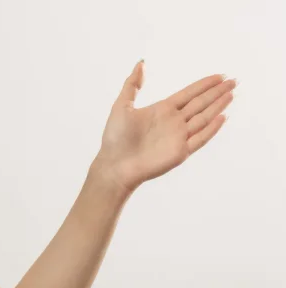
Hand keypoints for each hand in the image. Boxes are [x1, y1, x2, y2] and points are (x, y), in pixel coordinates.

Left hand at [93, 60, 235, 192]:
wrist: (114, 164)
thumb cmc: (115, 137)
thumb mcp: (122, 105)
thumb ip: (132, 84)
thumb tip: (141, 63)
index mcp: (162, 110)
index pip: (189, 94)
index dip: (204, 85)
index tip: (219, 76)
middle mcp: (174, 122)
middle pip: (200, 103)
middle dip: (217, 92)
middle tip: (233, 81)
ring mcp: (179, 137)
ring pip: (204, 118)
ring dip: (218, 106)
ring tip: (231, 94)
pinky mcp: (181, 152)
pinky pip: (200, 138)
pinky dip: (212, 129)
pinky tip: (222, 117)